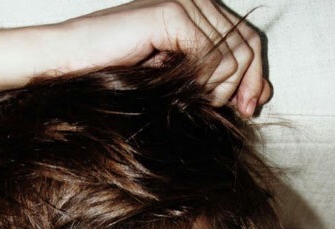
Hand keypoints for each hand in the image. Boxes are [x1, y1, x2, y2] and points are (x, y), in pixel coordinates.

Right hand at [50, 0, 270, 116]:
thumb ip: (218, 82)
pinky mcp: (171, 13)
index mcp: (199, 13)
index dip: (255, 76)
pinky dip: (206, 79)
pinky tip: (189, 90)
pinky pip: (211, 53)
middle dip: (245, 84)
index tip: (248, 109)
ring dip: (222, 88)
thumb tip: (261, 93)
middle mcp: (196, 1)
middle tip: (236, 112)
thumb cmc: (117, 73)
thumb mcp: (179, 82)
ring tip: (201, 102)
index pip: (247, 39)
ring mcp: (185, 3)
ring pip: (233, 52)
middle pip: (247, 44)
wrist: (73, 61)